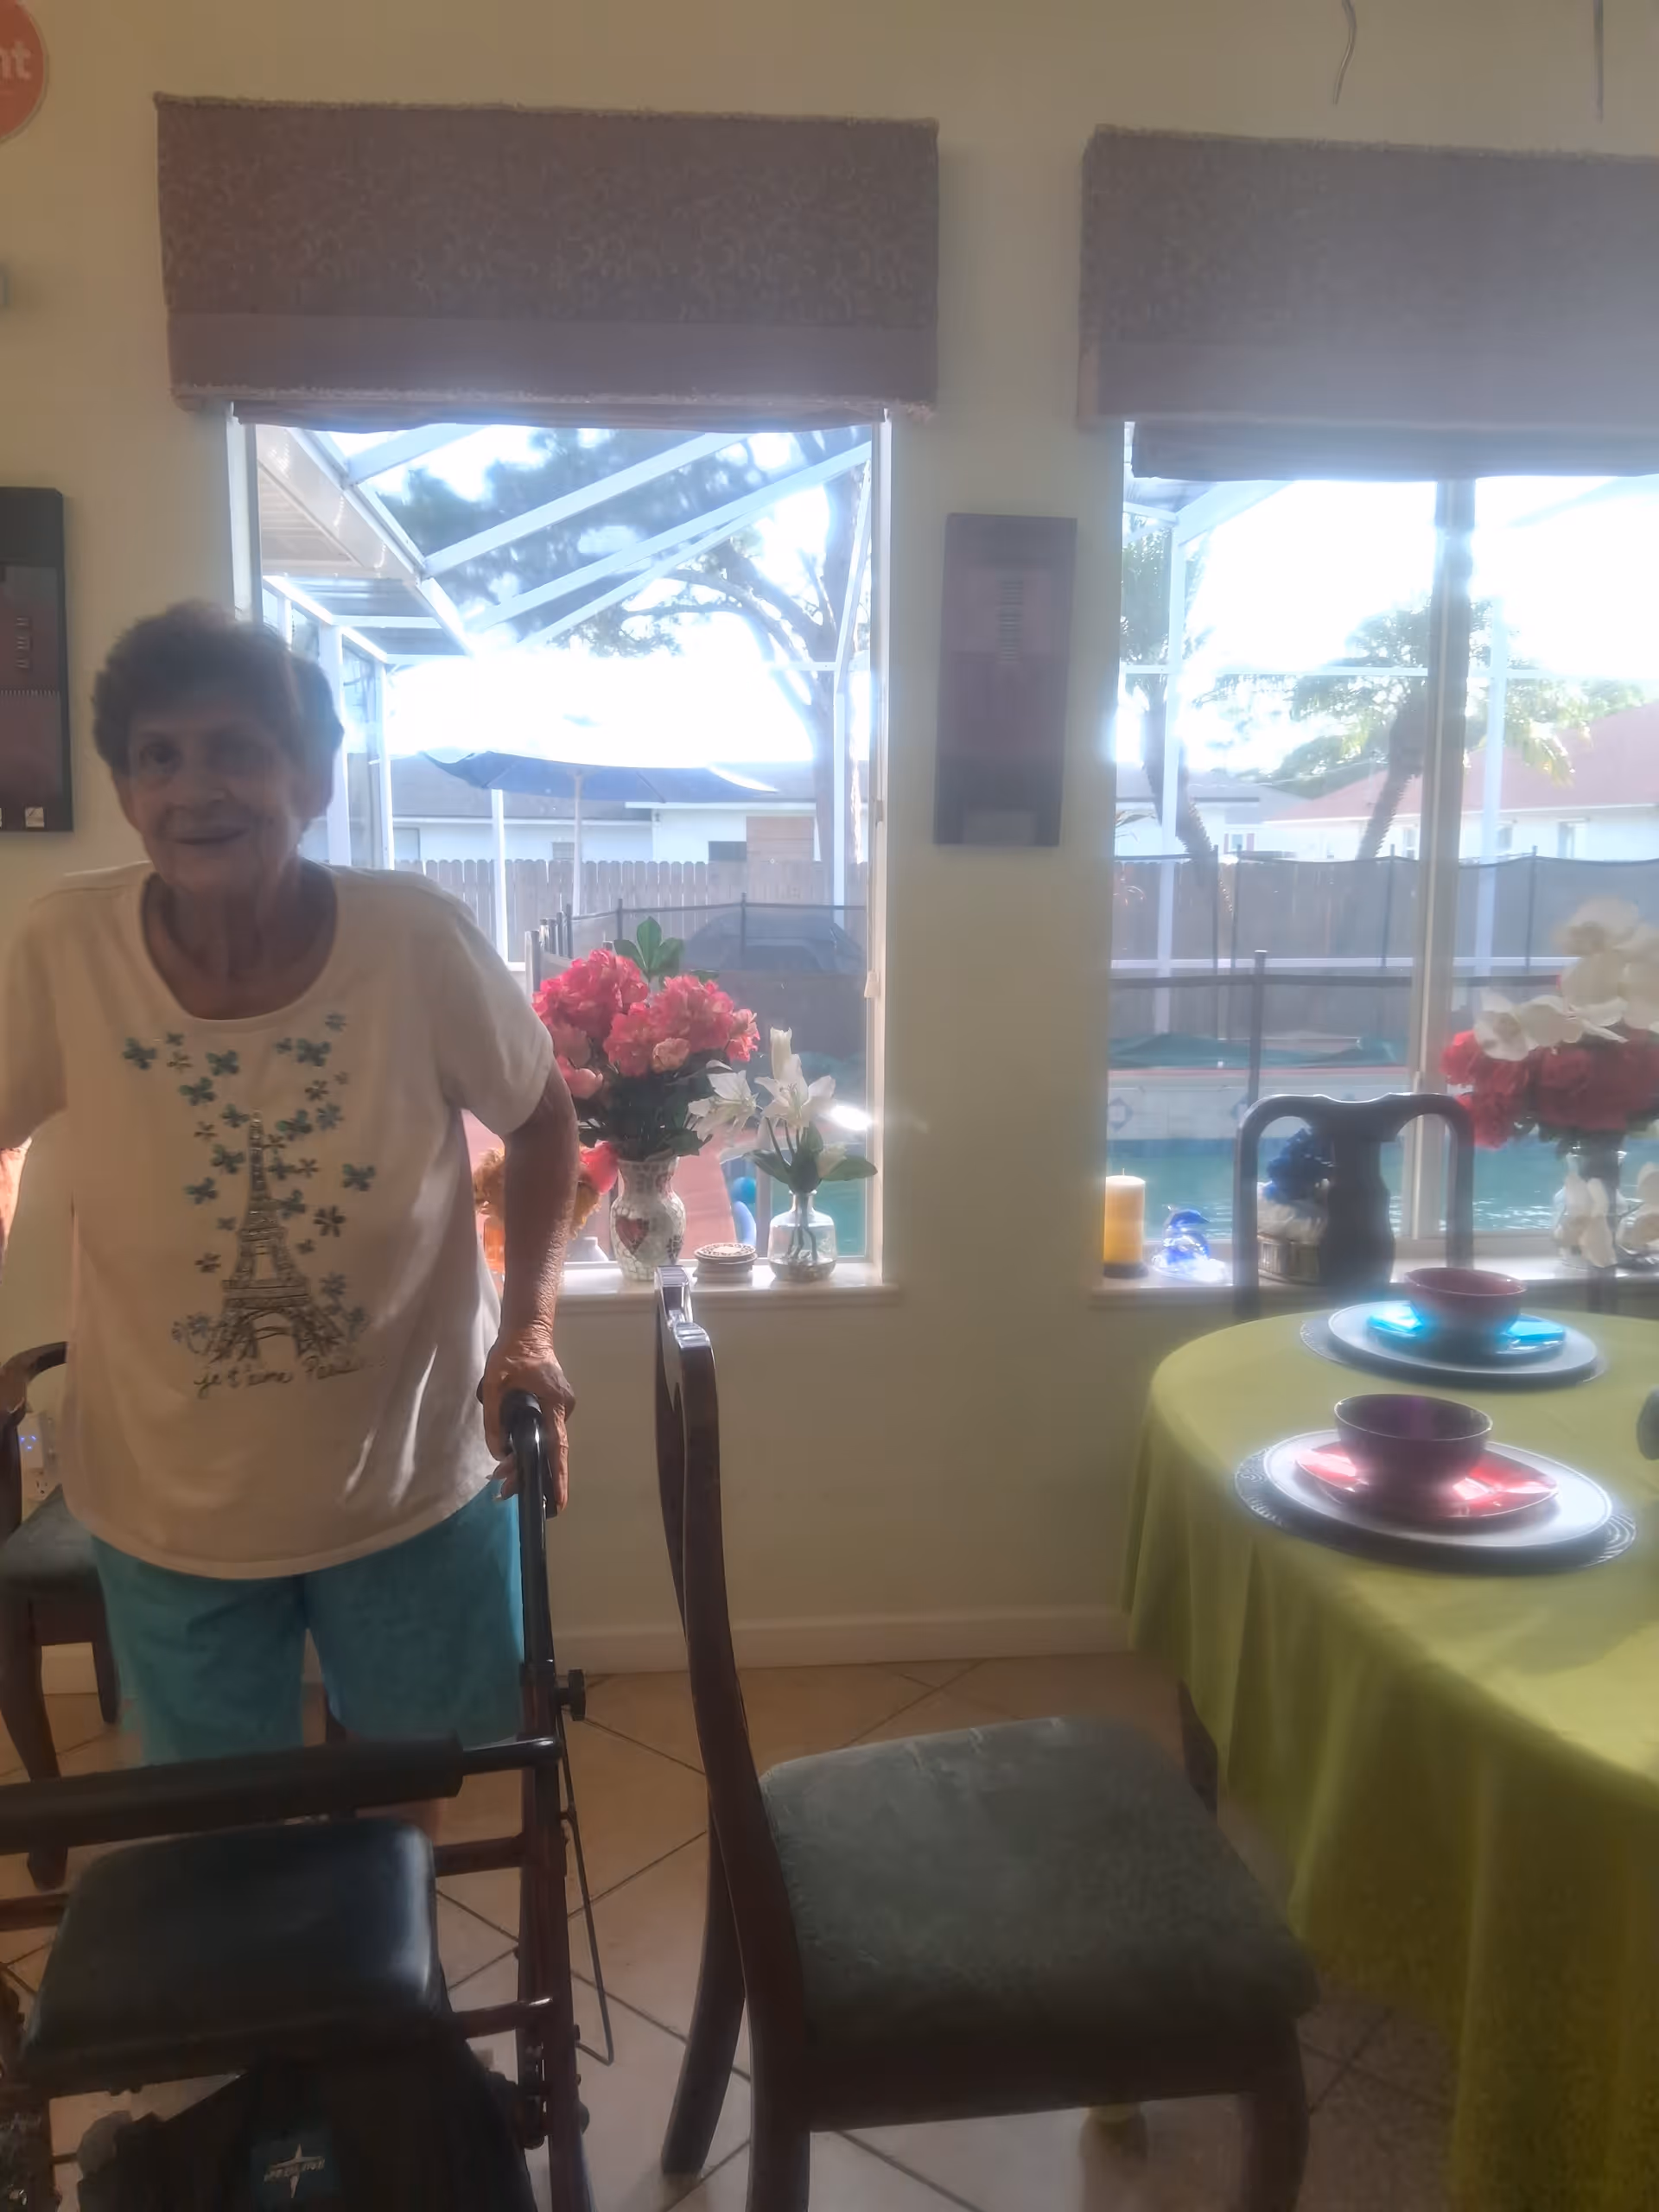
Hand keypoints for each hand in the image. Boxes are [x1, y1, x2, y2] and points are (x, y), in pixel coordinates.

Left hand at [480, 1325, 574, 1509]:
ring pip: (545, 1440)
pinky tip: (510, 1454)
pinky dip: (529, 1443)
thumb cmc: (511, 1354)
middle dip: (529, 1472)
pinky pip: (543, 1429)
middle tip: (504, 1492)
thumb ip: (495, 1420)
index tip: (558, 1503)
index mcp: (554, 1403)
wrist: (526, 1329)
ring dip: (526, 1457)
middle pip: (550, 1449)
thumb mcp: (495, 1386)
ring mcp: (560, 1406)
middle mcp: (562, 1408)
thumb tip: (498, 1453)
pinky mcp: (554, 1403)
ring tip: (502, 1476)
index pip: (557, 1447)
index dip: (558, 1477)